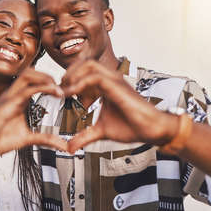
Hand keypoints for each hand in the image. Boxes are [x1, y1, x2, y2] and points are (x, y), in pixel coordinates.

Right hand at [0, 68, 67, 160]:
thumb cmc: (0, 140)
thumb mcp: (29, 138)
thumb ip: (46, 139)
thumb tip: (64, 145)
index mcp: (18, 99)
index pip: (32, 79)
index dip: (47, 80)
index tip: (62, 89)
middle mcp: (13, 95)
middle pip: (29, 72)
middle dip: (47, 75)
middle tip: (61, 86)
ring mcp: (9, 98)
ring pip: (26, 75)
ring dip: (45, 78)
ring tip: (58, 88)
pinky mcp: (6, 105)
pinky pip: (25, 91)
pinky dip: (41, 88)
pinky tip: (52, 92)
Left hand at [61, 60, 176, 152]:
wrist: (151, 130)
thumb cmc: (132, 127)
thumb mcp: (101, 131)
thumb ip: (85, 136)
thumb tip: (70, 147)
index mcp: (106, 86)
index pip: (84, 71)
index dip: (69, 80)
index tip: (61, 94)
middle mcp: (110, 79)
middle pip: (84, 63)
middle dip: (69, 74)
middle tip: (60, 90)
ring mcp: (114, 80)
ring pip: (88, 65)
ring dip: (73, 76)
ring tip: (64, 91)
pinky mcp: (117, 86)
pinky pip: (95, 77)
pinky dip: (80, 84)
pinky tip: (73, 95)